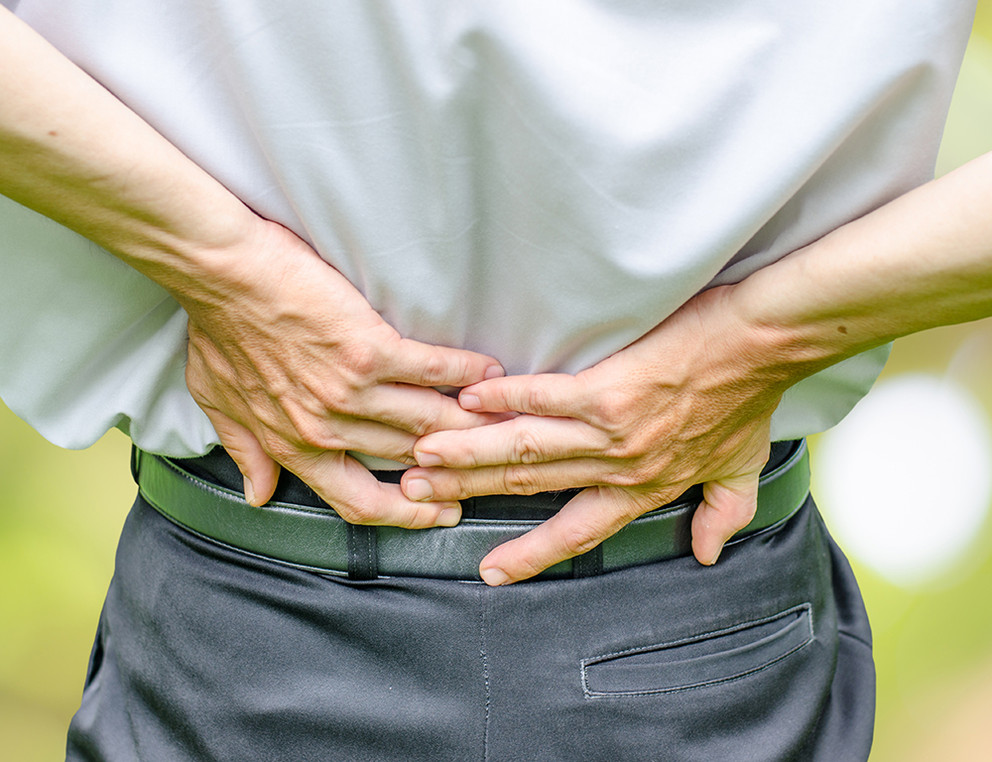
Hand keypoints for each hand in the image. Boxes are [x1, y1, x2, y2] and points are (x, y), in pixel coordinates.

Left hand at [181, 217, 505, 527]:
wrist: (219, 270)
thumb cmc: (218, 328)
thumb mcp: (219, 401)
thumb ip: (246, 451)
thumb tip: (256, 493)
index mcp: (295, 446)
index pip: (359, 502)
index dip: (406, 515)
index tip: (437, 511)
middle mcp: (328, 429)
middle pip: (410, 460)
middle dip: (455, 462)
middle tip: (486, 457)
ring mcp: (351, 392)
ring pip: (429, 422)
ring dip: (471, 421)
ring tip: (500, 417)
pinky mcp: (370, 350)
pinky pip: (432, 370)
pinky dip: (466, 371)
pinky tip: (488, 370)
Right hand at [401, 286, 789, 582]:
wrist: (761, 347)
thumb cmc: (748, 401)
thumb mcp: (739, 470)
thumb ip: (721, 514)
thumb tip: (707, 553)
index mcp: (643, 488)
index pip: (578, 532)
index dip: (533, 553)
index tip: (492, 570)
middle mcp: (619, 468)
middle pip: (532, 487)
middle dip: (471, 493)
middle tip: (420, 495)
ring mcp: (611, 431)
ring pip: (527, 450)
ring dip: (471, 454)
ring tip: (424, 457)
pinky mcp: (609, 390)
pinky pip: (545, 399)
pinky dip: (504, 400)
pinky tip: (468, 401)